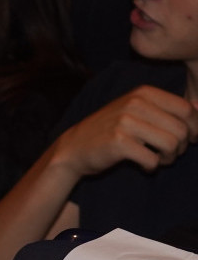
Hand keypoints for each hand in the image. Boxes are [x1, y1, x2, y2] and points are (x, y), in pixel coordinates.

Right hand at [51, 86, 197, 179]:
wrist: (74, 148)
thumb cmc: (111, 130)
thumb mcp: (138, 112)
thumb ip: (169, 108)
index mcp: (144, 93)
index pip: (186, 110)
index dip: (193, 129)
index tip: (184, 140)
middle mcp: (135, 103)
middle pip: (181, 130)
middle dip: (180, 147)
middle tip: (167, 153)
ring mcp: (125, 122)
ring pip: (171, 144)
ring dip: (168, 158)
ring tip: (157, 159)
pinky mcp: (118, 142)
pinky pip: (153, 159)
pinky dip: (151, 166)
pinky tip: (142, 164)